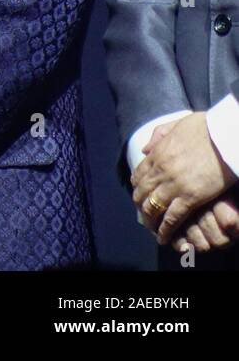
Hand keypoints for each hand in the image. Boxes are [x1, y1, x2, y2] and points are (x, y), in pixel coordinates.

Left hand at [132, 112, 238, 243]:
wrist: (224, 136)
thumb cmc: (206, 128)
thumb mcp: (176, 125)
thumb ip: (158, 136)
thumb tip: (145, 150)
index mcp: (158, 153)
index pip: (139, 174)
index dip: (137, 187)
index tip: (139, 195)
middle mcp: (161, 170)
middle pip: (142, 192)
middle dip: (140, 205)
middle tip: (144, 215)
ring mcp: (174, 184)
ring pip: (153, 206)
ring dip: (150, 220)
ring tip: (152, 229)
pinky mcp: (190, 197)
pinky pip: (173, 216)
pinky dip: (166, 228)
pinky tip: (163, 236)